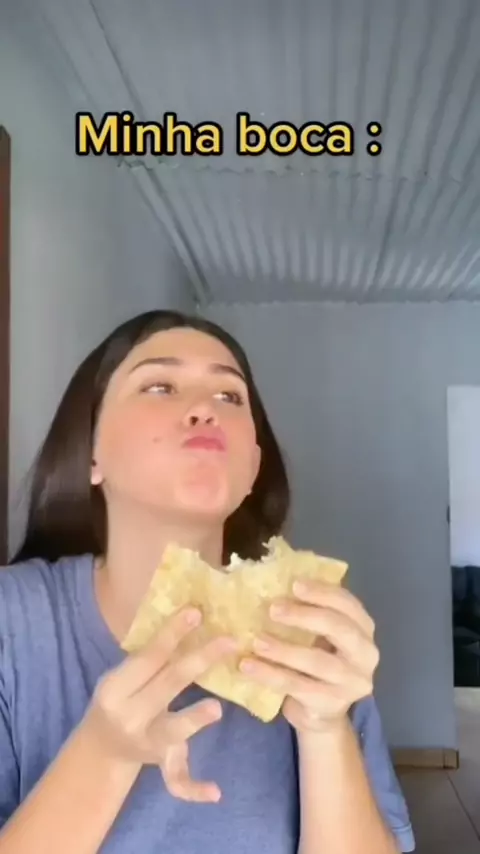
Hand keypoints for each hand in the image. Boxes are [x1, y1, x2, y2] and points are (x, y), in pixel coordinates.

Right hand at [82, 608, 236, 802]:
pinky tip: (216, 792)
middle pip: (168, 684)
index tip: (196, 611)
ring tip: (216, 708)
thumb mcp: (125, 674)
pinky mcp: (160, 763)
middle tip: (229, 640)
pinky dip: (194, 788)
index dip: (172, 634)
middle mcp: (129, 716)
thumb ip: (151, 656)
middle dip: (199, 660)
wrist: (102, 746)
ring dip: (193, 719)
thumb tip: (191, 615)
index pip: (148, 657)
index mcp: (116, 688)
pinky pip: (176, 780)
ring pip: (171, 730)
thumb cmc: (122, 695)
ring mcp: (145, 742)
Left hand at [239, 580, 378, 733]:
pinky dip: (270, 674)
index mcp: (363, 628)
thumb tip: (272, 580)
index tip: (294, 584)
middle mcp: (365, 655)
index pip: (348, 604)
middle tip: (273, 609)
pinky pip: (297, 686)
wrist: (320, 713)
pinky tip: (248, 665)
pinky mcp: (331, 704)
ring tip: (256, 640)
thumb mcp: (319, 634)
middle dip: (306, 616)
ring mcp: (351, 683)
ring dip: (283, 649)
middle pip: (340, 629)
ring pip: (317, 661)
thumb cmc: (316, 661)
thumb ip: (308, 611)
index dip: (322, 592)